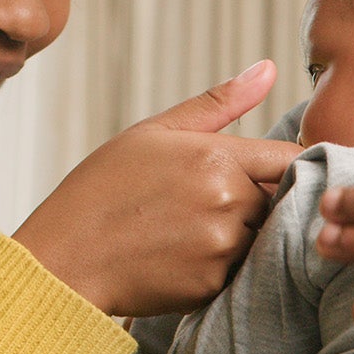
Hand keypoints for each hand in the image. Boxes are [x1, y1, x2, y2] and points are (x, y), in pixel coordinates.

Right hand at [13, 60, 301, 316]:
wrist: (64, 258)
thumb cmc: (104, 188)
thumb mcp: (155, 131)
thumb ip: (220, 102)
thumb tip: (271, 69)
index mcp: (217, 156)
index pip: (290, 158)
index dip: (285, 164)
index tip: (265, 170)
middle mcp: (227, 202)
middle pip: (276, 200)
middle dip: (254, 200)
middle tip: (202, 203)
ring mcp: (222, 247)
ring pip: (259, 237)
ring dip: (239, 234)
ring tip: (187, 229)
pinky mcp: (214, 284)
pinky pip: (238, 270)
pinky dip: (219, 264)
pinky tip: (180, 256)